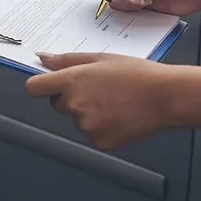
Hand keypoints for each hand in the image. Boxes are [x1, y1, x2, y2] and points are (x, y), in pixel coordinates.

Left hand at [26, 52, 173, 150]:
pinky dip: (104, 127)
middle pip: (58, 104)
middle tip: (101, 90)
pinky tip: (121, 116)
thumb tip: (43, 58)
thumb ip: (67, 60)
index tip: (49, 85)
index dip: (41, 86)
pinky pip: (93, 134)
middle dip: (73, 98)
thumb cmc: (138, 74)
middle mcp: (75, 105)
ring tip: (117, 101)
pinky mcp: (99, 142)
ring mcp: (86, 126)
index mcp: (72, 81)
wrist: (165, 96)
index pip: (34, 88)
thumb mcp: (102, 58)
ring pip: (78, 119)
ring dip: (91, 112)